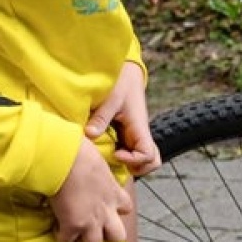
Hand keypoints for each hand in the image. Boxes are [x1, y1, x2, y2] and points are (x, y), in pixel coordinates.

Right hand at [49, 139, 131, 241]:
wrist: (63, 156)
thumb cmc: (79, 151)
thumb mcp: (99, 164)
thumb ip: (99, 176)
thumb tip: (91, 173)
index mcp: (115, 193)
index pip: (127, 209)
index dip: (116, 210)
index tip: (104, 208)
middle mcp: (107, 210)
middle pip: (118, 237)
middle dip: (106, 235)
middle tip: (92, 228)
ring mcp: (91, 220)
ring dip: (84, 241)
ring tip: (74, 232)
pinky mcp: (72, 225)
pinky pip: (66, 240)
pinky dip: (60, 236)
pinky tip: (56, 227)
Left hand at [86, 62, 159, 176]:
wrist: (127, 72)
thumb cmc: (121, 83)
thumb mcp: (111, 99)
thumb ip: (101, 117)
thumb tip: (89, 135)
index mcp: (140, 127)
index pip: (148, 155)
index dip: (133, 160)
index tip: (115, 153)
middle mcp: (141, 135)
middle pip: (151, 162)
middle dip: (135, 168)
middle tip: (114, 160)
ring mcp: (135, 136)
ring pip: (142, 159)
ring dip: (129, 163)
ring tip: (109, 158)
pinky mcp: (128, 134)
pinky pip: (131, 151)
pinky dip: (122, 156)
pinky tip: (105, 151)